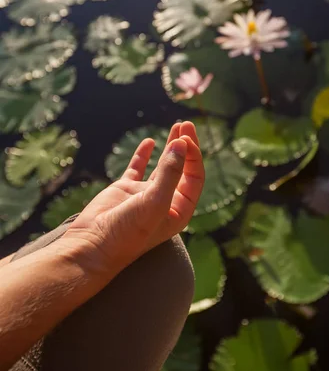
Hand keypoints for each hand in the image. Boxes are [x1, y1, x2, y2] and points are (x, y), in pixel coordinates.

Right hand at [60, 121, 203, 278]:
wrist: (92, 247)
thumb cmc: (127, 233)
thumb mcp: (154, 202)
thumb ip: (169, 173)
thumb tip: (181, 144)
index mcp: (178, 210)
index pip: (194, 177)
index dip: (193, 156)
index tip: (185, 138)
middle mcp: (165, 201)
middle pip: (182, 168)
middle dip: (186, 146)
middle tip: (186, 124)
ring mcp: (144, 194)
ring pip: (163, 165)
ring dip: (171, 146)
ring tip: (177, 126)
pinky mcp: (125, 189)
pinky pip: (138, 167)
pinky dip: (144, 154)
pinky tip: (150, 142)